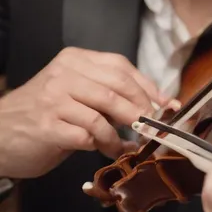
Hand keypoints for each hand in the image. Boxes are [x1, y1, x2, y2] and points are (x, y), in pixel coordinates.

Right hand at [0, 47, 173, 178]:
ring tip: (126, 144)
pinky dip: (104, 146)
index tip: (165, 103)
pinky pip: (87, 136)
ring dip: (121, 134)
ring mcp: (54, 99)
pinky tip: (107, 151)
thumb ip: (106, 91)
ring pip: (103, 114)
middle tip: (151, 127)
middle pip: (116, 88)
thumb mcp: (75, 90)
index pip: (120, 67)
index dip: (146, 86)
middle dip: (140, 110)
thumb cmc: (45, 111)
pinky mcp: (48, 126)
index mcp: (75, 60)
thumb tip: (153, 102)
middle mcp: (64, 74)